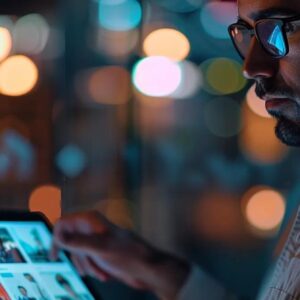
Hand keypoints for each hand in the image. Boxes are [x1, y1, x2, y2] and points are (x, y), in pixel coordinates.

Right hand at [51, 211, 190, 299]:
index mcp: (90, 220)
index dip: (56, 237)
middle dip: (78, 257)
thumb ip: (77, 242)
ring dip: (87, 265)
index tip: (55, 255)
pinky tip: (104, 273)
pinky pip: (86, 260)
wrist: (144, 267)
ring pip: (78, 253)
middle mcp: (92, 227)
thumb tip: (58, 237)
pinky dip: (92, 268)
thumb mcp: (100, 248)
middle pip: (69, 241)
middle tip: (87, 267)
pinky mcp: (100, 250)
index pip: (63, 223)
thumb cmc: (127, 253)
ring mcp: (96, 239)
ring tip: (100, 271)